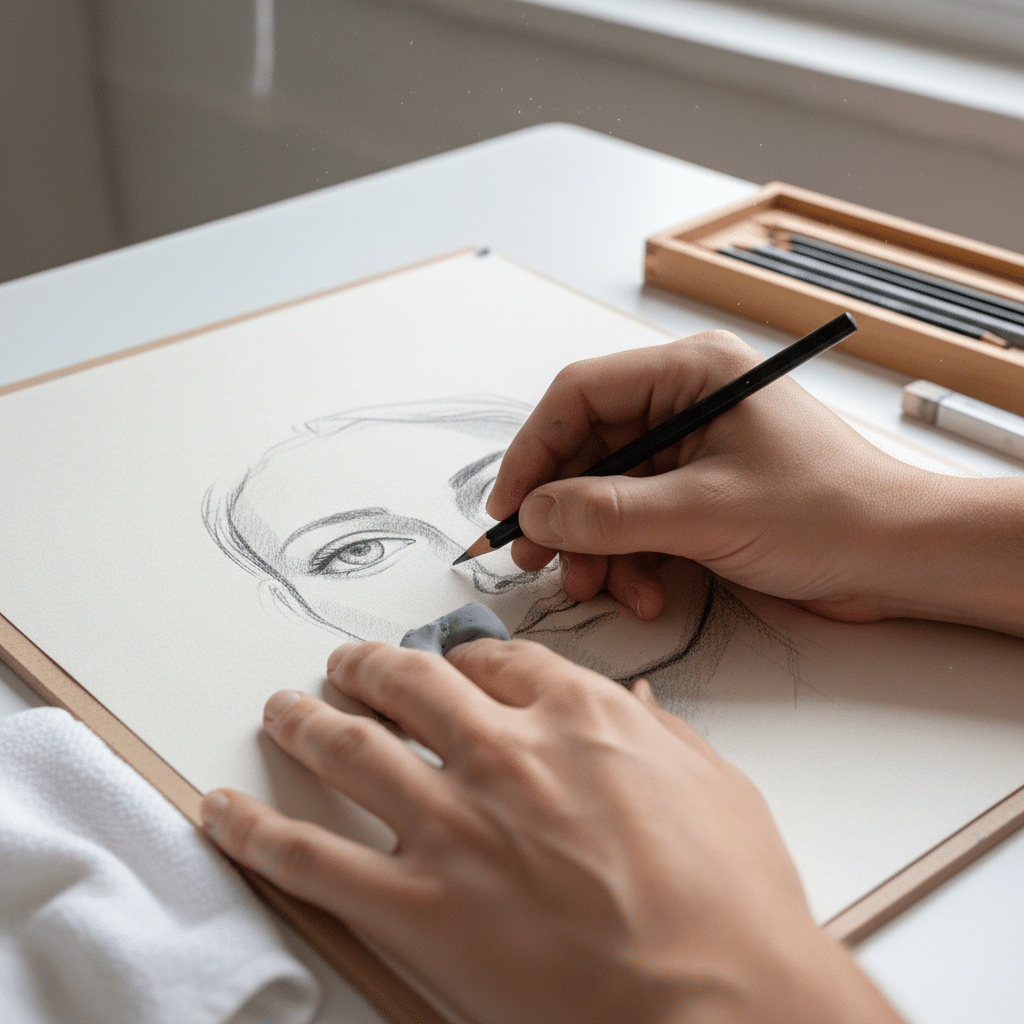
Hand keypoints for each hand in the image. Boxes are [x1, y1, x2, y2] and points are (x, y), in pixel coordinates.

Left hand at [201, 640, 900, 1023]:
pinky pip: (312, 858)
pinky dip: (256, 831)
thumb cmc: (733, 904)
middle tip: (345, 666)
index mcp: (575, 719)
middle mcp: (504, 755)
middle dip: (368, 668)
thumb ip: (662, 735)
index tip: (447, 664)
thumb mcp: (716, 788)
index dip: (461, 658)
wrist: (721, 1004)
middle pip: (409, 685)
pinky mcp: (419, 906)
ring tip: (282, 710)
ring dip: (305, 722)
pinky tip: (223, 812)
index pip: (494, 662)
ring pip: (350, 750)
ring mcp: (454, 827)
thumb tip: (637, 707)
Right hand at [487, 330, 1023, 634]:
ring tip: (598, 588)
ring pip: (607, 494)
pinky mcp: (699, 494)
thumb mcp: (705, 513)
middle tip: (537, 558)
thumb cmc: (830, 514)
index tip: (509, 507)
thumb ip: (610, 514)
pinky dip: (630, 560)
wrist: (899, 559)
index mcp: (691, 374)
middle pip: (588, 450)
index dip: (533, 452)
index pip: (580, 396)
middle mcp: (686, 404)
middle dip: (562, 511)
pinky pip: (637, 522)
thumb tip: (536, 515)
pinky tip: (644, 593)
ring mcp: (692, 452)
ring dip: (596, 547)